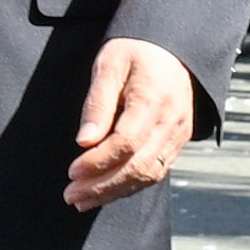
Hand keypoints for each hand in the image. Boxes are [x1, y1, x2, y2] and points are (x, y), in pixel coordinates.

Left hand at [64, 40, 205, 208]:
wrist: (173, 49)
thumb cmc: (135, 52)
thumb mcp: (109, 65)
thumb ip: (97, 103)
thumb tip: (84, 142)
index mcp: (153, 98)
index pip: (126, 142)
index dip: (98, 162)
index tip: (72, 171)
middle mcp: (171, 121)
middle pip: (138, 165)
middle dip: (102, 185)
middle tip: (71, 195)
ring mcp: (178, 134)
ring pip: (148, 174)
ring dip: (114, 192)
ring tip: (82, 200)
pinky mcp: (178, 142)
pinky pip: (155, 171)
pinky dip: (129, 186)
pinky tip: (105, 192)